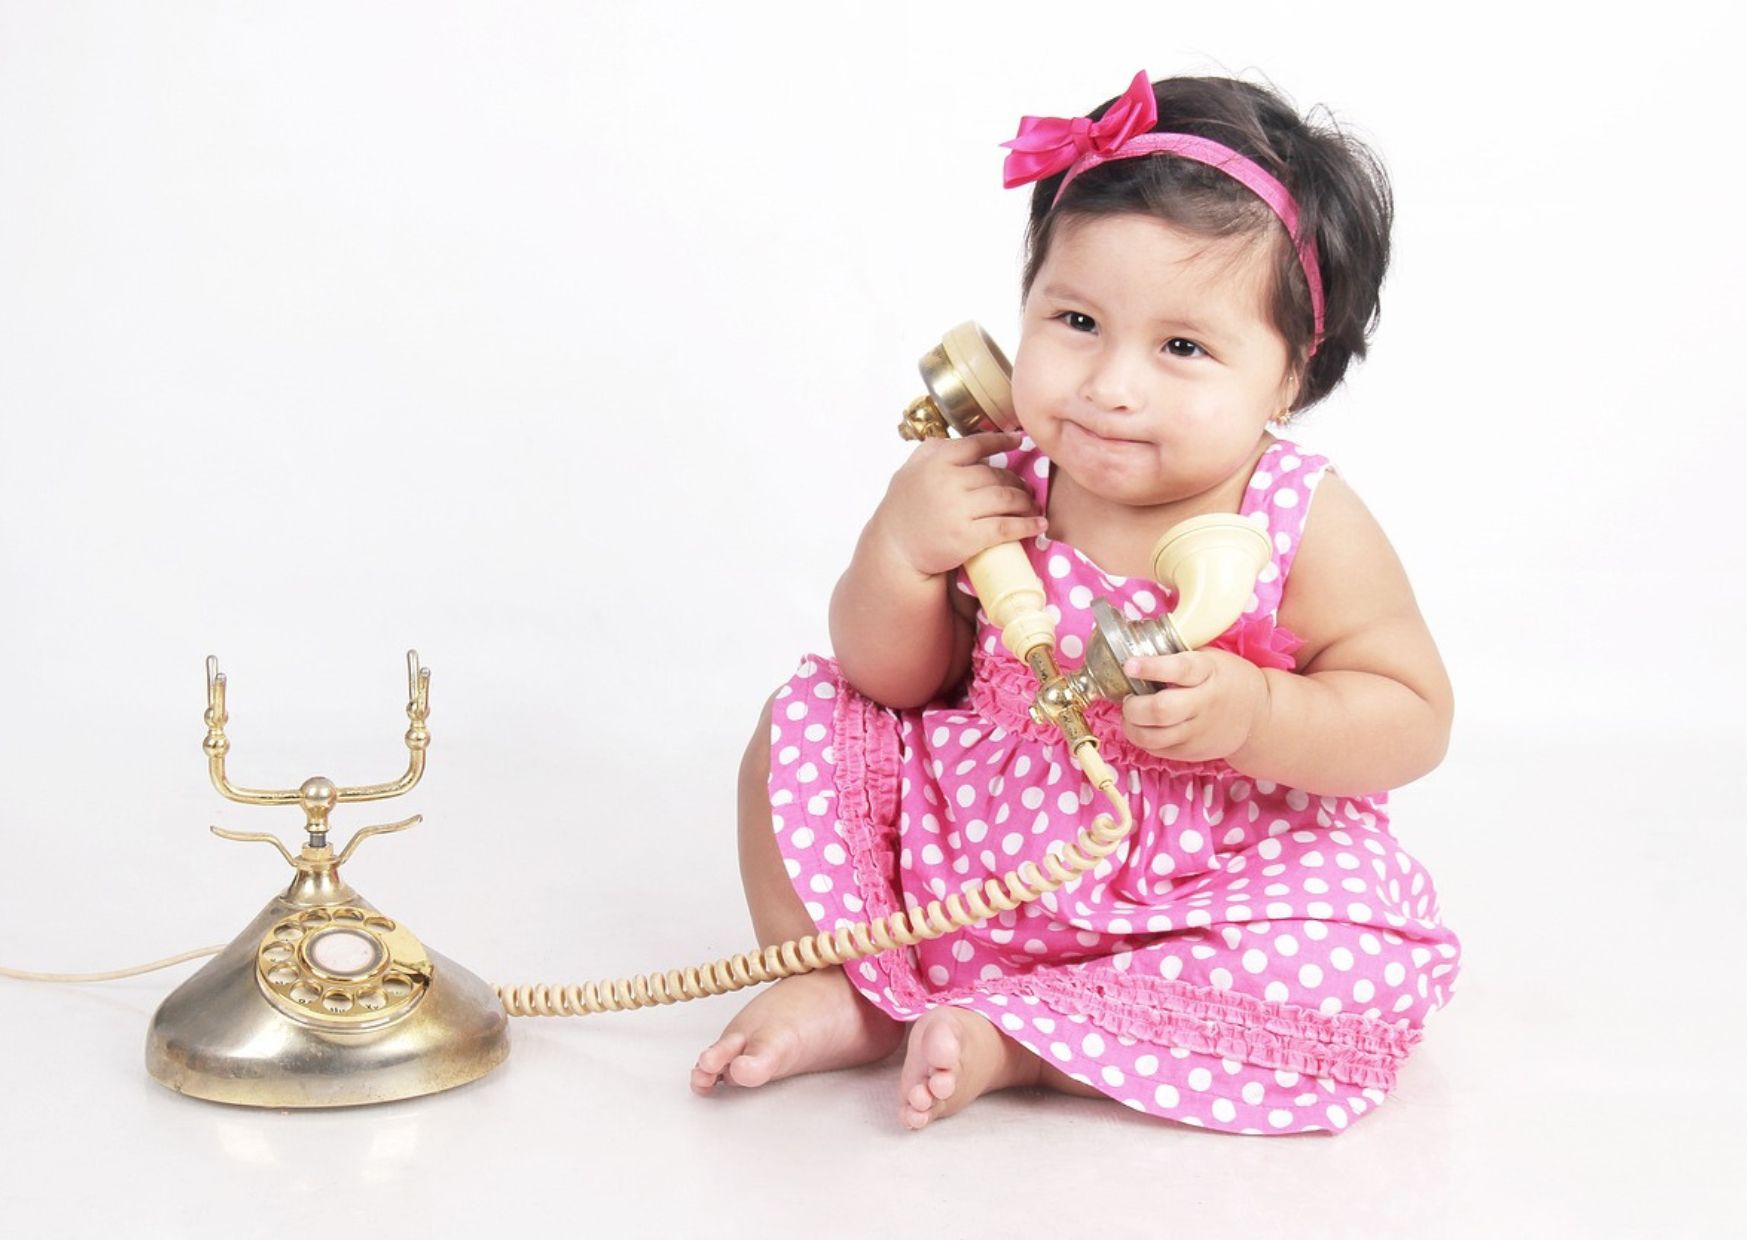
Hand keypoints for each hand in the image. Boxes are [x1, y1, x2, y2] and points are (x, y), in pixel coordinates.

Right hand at [871, 432, 1047, 577]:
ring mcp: (959, 509)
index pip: (977, 444)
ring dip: (1026, 502)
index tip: (1019, 440)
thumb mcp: (910, 471)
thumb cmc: (903, 509)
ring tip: (1031, 506)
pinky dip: (1027, 525)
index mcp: (936, 461)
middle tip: (1025, 489)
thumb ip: (931, 451)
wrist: (894, 550)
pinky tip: (1038, 525)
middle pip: (996, 475)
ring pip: (1006, 499)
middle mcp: (948, 481)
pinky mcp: (968, 537)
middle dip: (1016, 482)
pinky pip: (1006, 527)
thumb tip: (956, 438)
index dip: (1002, 441)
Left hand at [1119, 649, 1271, 763]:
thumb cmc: (1225, 679)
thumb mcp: (1210, 658)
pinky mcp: (1191, 752)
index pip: (1180, 669)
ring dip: (1131, 726)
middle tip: (1128, 698)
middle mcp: (1204, 703)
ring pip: (1153, 737)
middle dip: (1134, 706)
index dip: (1151, 667)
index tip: (1129, 665)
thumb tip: (1134, 648)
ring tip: (1131, 715)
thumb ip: (1178, 655)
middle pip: (1162, 710)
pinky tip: (1144, 727)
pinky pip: (1156, 749)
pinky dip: (1142, 738)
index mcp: (1209, 672)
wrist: (1257, 716)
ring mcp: (1198, 731)